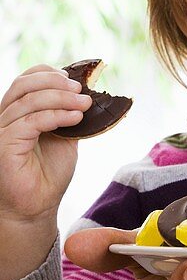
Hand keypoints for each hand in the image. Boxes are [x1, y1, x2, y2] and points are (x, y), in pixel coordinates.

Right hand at [0, 65, 92, 223]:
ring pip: (28, 101)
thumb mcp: (64, 136)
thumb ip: (68, 113)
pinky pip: (30, 122)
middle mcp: (6, 118)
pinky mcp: (5, 145)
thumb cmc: (48, 174)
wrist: (38, 206)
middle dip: (55, 82)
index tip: (74, 78)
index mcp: (18, 112)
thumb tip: (85, 93)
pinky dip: (56, 115)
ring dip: (61, 98)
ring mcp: (2, 131)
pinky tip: (75, 118)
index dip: (48, 73)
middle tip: (81, 89)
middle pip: (23, 85)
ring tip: (84, 104)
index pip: (25, 80)